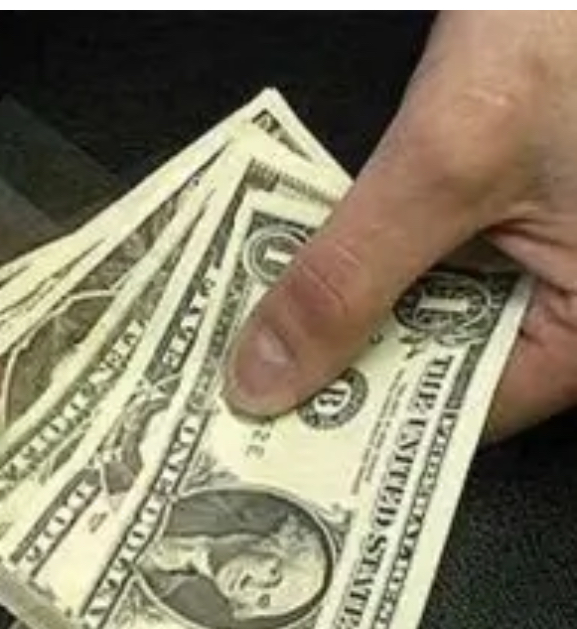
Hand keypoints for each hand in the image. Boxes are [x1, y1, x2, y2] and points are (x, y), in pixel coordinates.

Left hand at [225, 11, 576, 442]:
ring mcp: (538, 258)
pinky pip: (424, 258)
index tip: (265, 437)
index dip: (356, 427)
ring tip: (240, 345)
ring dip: (340, 314)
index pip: (455, 419)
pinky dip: (362, 261)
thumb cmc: (566, 43)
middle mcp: (568, 307)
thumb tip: (260, 383)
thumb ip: (350, 276)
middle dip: (337, 370)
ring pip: (420, 312)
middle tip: (232, 393)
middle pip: (433, 368)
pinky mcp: (503, 212)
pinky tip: (288, 271)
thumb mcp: (446, 165)